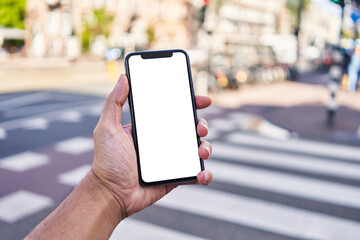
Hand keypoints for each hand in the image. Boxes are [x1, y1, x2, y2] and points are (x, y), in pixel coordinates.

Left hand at [91, 74, 212, 219]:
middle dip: (202, 124)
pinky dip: (204, 174)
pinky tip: (200, 174)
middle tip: (200, 128)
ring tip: (201, 151)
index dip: (190, 103)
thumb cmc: (106, 162)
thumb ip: (114, 103)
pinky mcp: (176, 176)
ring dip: (206, 147)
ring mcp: (171, 159)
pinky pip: (196, 173)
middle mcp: (163, 141)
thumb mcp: (107, 128)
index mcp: (151, 128)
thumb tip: (123, 78)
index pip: (174, 110)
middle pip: (191, 128)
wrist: (111, 194)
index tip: (201, 100)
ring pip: (198, 148)